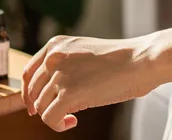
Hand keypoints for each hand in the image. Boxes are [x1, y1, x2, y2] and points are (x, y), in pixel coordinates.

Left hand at [21, 34, 158, 131]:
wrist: (142, 60)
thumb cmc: (122, 59)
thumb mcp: (85, 53)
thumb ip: (65, 64)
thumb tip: (51, 89)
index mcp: (56, 45)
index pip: (29, 72)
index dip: (29, 92)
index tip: (34, 105)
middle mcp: (54, 58)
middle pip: (34, 92)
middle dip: (42, 107)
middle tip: (58, 115)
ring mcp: (60, 76)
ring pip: (41, 107)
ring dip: (54, 116)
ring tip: (72, 117)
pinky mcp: (68, 95)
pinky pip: (50, 118)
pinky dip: (58, 125)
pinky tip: (73, 122)